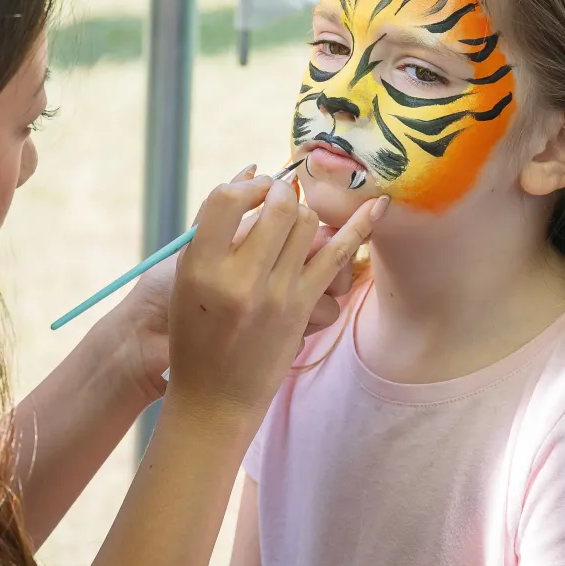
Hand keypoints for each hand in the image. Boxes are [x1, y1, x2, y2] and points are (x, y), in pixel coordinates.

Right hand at [111, 172, 361, 397]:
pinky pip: (338, 255)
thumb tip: (252, 170)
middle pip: (277, 207)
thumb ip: (212, 225)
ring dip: (304, 215)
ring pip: (307, 225)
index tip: (253, 191)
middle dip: (282, 193)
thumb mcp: (186, 277)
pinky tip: (378, 206)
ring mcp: (275, 294)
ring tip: (293, 226)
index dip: (247, 186)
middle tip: (280, 197)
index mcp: (200, 267)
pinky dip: (358, 227)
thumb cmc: (195, 331)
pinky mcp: (302, 308)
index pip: (226, 200)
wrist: (215, 395)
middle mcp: (238, 279)